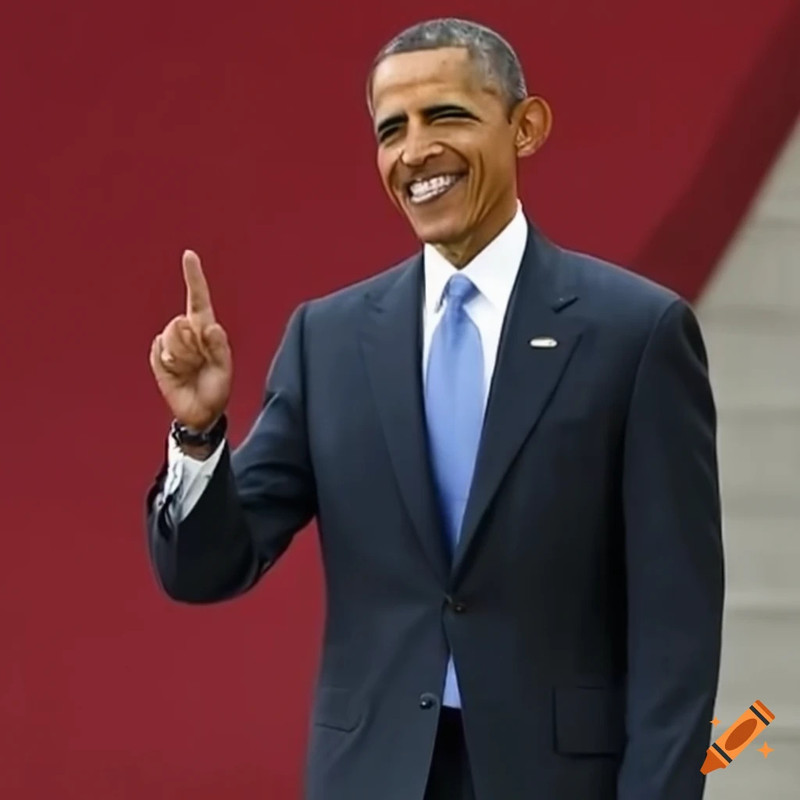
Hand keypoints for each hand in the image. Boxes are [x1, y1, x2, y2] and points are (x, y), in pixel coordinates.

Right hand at [149, 250, 232, 430]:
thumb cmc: (217, 389)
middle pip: (182, 323)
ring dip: (183, 357)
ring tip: (190, 370)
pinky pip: (160, 352)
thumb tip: (209, 326)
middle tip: (201, 363)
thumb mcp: (224, 369)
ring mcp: (170, 344)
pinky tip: (177, 375)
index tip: (189, 254)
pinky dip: (170, 366)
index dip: (193, 277)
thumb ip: (219, 347)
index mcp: (205, 329)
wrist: (199, 412)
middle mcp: (187, 332)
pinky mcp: (158, 357)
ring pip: (171, 337)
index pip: (198, 298)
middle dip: (193, 346)